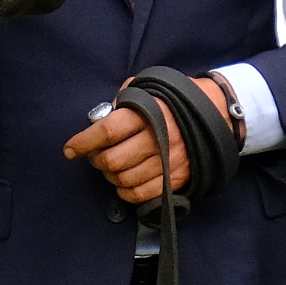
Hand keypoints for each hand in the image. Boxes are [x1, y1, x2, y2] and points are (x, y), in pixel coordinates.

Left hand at [64, 76, 222, 203]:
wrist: (216, 113)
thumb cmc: (174, 100)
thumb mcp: (149, 90)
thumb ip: (124, 101)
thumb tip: (100, 120)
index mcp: (149, 112)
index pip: (107, 131)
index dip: (83, 142)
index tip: (70, 149)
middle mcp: (159, 138)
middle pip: (113, 160)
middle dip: (96, 161)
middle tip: (95, 156)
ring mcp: (169, 161)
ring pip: (125, 179)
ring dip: (110, 176)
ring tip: (111, 167)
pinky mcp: (177, 178)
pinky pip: (142, 195)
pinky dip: (125, 192)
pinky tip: (124, 182)